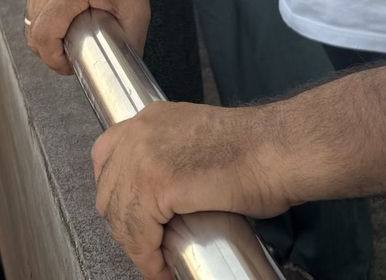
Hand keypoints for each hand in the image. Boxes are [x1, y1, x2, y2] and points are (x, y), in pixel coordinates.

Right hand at [25, 0, 154, 75]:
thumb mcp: (137, 13)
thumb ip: (130, 44)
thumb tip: (123, 68)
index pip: (43, 36)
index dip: (53, 59)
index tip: (69, 64)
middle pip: (33, 31)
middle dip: (49, 52)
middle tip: (72, 54)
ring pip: (30, 21)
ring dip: (45, 36)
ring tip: (69, 38)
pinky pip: (33, 6)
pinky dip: (44, 20)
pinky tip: (62, 22)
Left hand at [92, 102, 287, 279]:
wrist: (279, 149)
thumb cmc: (255, 151)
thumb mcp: (196, 141)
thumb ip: (169, 157)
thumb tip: (158, 197)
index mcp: (151, 119)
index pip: (106, 157)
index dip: (116, 195)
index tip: (131, 220)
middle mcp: (141, 131)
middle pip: (108, 191)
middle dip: (125, 226)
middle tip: (147, 249)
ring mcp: (145, 155)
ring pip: (120, 216)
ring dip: (137, 247)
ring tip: (157, 265)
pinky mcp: (157, 182)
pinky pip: (139, 233)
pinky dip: (148, 259)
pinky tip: (162, 269)